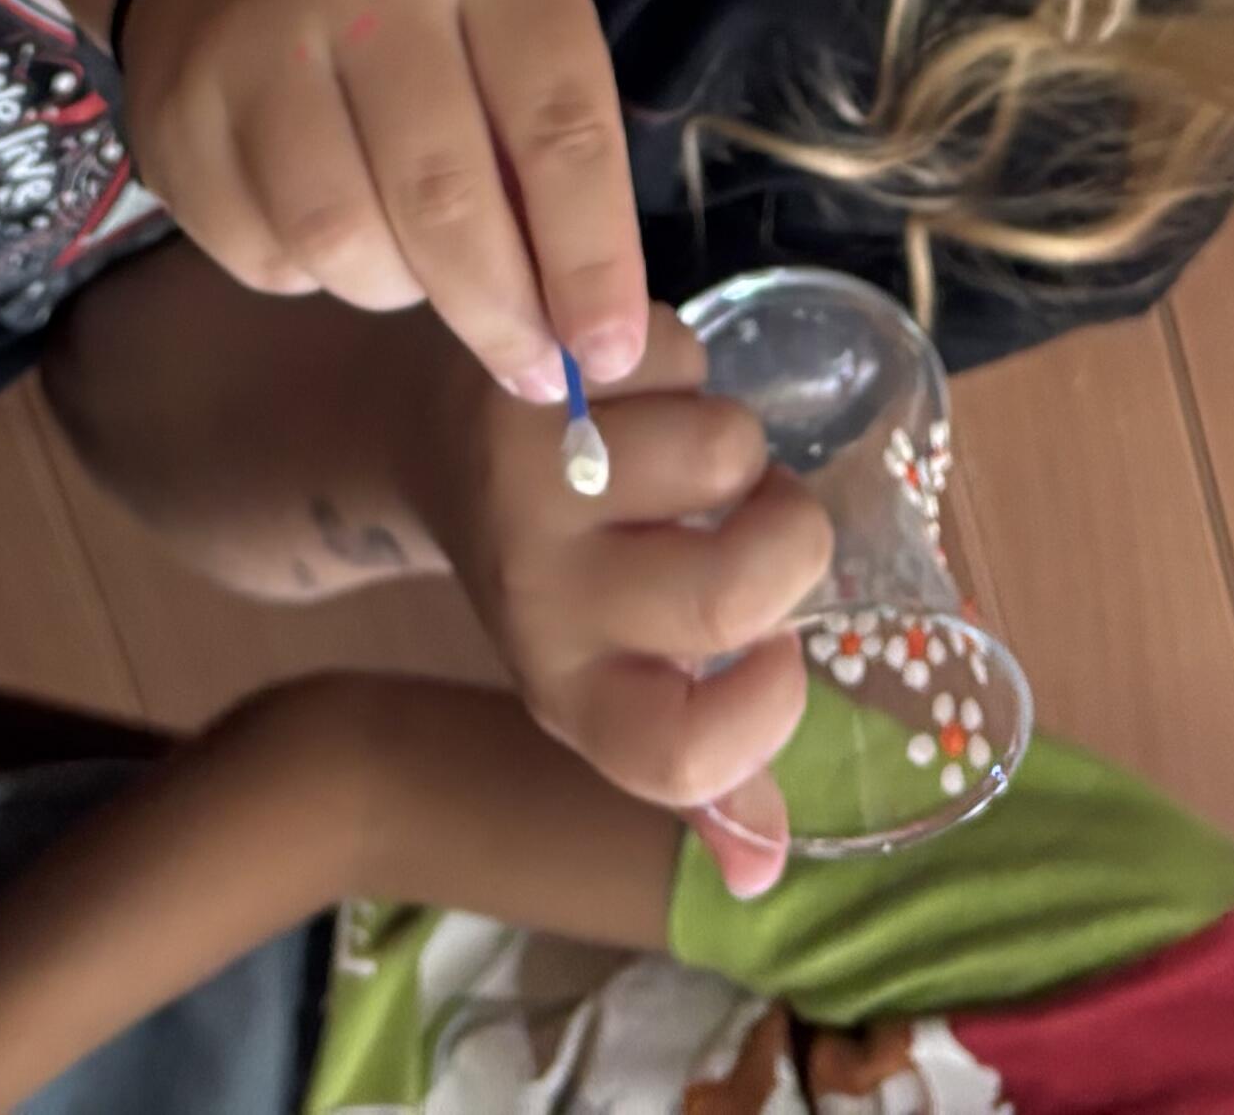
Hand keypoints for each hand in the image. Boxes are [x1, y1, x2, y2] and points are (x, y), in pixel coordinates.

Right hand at [113, 0, 653, 409]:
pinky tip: (331, 239)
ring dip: (398, 290)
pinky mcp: (179, 109)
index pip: (558, 126)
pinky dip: (311, 279)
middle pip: (443, 196)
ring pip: (342, 240)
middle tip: (531, 372)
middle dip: (499, 312)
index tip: (607, 353)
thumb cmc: (422, 8)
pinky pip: (262, 255)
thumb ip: (552, 155)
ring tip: (418, 276)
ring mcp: (258, 39)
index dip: (591, 257)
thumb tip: (583, 329)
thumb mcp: (512, 31)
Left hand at [423, 308, 819, 895]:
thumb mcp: (618, 676)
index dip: (763, 715)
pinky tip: (644, 386)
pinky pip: (678, 358)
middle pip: (725, 593)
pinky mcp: (526, 386)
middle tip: (765, 516)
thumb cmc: (568, 570)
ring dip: (737, 437)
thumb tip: (763, 876)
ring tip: (694, 450)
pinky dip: (690, 361)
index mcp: (579, 698)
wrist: (442, 445)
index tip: (783, 653)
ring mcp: (530, 492)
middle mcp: (544, 609)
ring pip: (722, 452)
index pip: (675, 756)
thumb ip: (704, 767)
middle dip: (791, 535)